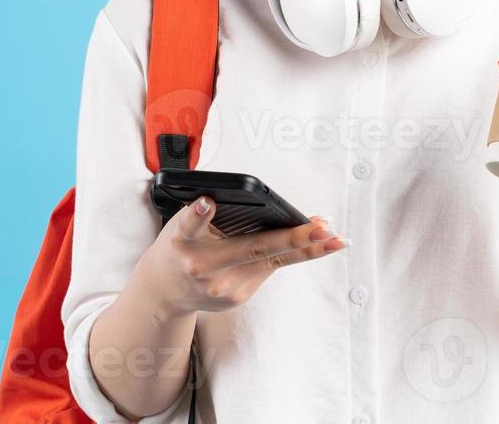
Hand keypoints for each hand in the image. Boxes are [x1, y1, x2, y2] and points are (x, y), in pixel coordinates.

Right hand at [137, 197, 346, 317]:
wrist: (163, 294)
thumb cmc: (176, 249)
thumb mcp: (177, 226)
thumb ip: (199, 215)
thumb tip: (234, 201)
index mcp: (182, 244)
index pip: (191, 226)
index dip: (199, 214)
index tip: (206, 203)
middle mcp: (203, 269)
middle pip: (253, 249)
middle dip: (293, 239)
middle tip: (322, 229)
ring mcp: (223, 288)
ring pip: (272, 263)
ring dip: (307, 249)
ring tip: (334, 238)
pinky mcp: (237, 298)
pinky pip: (268, 269)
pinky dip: (292, 255)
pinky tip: (314, 244)